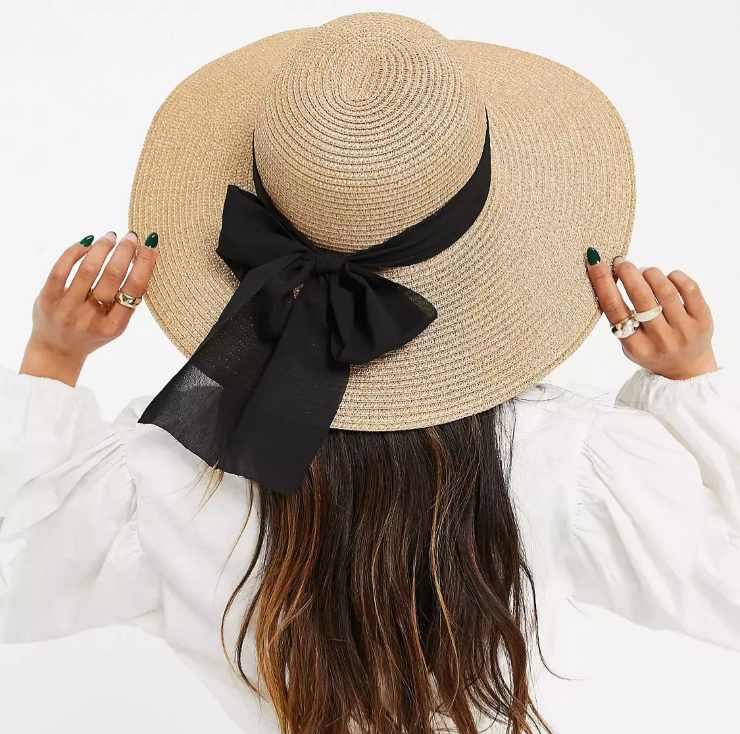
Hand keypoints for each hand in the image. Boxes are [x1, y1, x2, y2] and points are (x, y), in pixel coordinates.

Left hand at [20, 230, 158, 385]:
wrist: (57, 351)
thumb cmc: (92, 333)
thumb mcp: (115, 325)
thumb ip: (127, 301)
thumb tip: (142, 260)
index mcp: (114, 325)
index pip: (135, 289)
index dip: (145, 263)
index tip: (150, 245)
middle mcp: (91, 318)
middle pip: (112, 276)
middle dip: (125, 251)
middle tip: (131, 236)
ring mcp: (67, 309)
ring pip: (87, 269)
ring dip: (103, 247)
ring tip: (110, 237)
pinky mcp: (47, 300)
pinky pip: (60, 269)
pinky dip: (75, 251)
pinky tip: (86, 243)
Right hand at [586, 247, 717, 379]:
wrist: (686, 367)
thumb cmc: (650, 348)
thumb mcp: (628, 343)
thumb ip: (618, 318)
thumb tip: (606, 275)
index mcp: (635, 347)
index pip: (615, 309)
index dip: (603, 282)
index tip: (596, 262)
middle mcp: (660, 340)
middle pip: (640, 296)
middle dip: (627, 272)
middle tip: (621, 262)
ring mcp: (684, 330)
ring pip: (664, 289)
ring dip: (649, 273)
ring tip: (644, 272)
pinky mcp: (703, 320)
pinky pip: (689, 288)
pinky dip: (674, 276)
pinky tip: (667, 277)